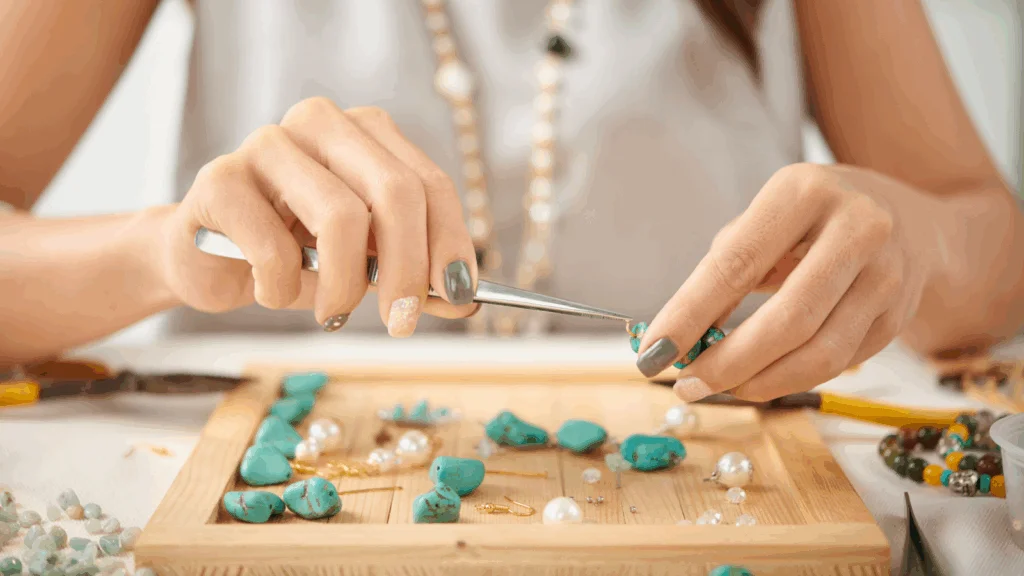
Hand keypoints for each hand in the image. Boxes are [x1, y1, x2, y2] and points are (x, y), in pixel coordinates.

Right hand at [158, 99, 477, 335]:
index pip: (428, 182)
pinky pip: (274, 247)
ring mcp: (267, 144)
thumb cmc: (292, 254)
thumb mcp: (363, 265)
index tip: (460, 295)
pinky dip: (281, 288)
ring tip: (333, 313)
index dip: (450, 242)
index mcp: (365, 132)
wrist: (207, 259)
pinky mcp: (220, 179)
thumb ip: (413, 276)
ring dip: (344, 285)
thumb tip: (466, 299)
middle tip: (401, 322)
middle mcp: (321, 123)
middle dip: (408, 269)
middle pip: (395, 192)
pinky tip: (268, 290)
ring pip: (341, 217)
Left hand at [636, 163, 943, 399]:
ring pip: (818, 354)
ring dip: (757, 383)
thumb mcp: (767, 217)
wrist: (912, 219)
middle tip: (686, 383)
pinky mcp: (898, 316)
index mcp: (804, 191)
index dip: (690, 314)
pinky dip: (788, 380)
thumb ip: (725, 266)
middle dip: (726, 363)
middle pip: (786, 320)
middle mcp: (857, 227)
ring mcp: (887, 274)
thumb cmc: (813, 218)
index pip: (735, 264)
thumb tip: (679, 334)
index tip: (653, 352)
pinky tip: (758, 378)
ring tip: (716, 387)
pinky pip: (838, 364)